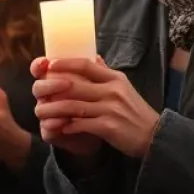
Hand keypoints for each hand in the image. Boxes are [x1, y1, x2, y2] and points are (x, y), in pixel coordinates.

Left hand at [32, 56, 157, 157]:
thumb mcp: (124, 88)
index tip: (50, 65)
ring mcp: (110, 108)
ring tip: (43, 112)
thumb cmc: (135, 112)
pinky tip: (60, 128)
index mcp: (115, 78)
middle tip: (39, 92)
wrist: (153, 136)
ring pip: (74, 106)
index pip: (86, 64)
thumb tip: (95, 58)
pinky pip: (81, 124)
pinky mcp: (109, 126)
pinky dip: (68, 126)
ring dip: (55, 110)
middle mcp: (112, 90)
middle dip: (53, 89)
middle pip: (75, 85)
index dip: (65, 63)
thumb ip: (107, 73)